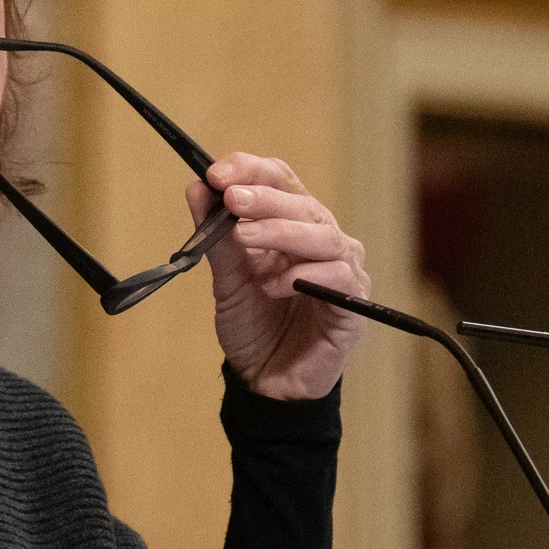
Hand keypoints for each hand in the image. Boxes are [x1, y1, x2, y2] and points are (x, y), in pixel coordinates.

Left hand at [185, 153, 369, 400]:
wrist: (263, 379)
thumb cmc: (252, 323)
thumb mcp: (227, 277)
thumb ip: (215, 235)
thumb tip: (197, 188)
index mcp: (292, 223)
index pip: (281, 179)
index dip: (251, 170)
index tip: (216, 175)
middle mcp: (322, 239)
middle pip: (301, 202)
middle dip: (263, 198)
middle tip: (231, 200)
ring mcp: (341, 270)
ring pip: (322, 234)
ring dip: (280, 231)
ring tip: (244, 239)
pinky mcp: (351, 305)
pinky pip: (338, 276)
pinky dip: (304, 275)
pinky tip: (274, 286)